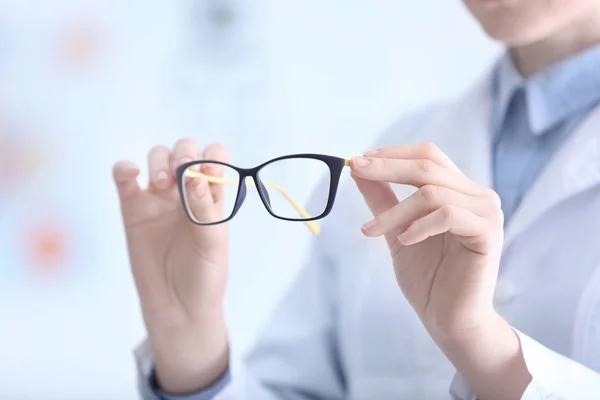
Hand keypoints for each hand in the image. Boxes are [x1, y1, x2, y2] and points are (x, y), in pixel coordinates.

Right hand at [113, 140, 229, 393]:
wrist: (178, 308)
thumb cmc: (204, 276)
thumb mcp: (212, 243)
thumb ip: (204, 208)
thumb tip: (194, 175)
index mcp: (213, 196)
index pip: (215, 157)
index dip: (212, 156)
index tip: (208, 171)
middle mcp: (187, 192)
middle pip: (185, 150)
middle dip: (184, 153)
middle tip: (181, 175)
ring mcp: (159, 198)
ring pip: (158, 157)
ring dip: (160, 161)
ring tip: (162, 185)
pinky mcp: (133, 208)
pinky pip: (125, 177)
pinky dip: (125, 168)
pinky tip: (131, 175)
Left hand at [352, 142, 529, 398]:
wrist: (449, 319)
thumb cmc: (428, 277)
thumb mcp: (396, 230)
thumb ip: (382, 199)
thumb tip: (359, 169)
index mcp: (458, 191)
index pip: (428, 155)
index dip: (394, 153)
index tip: (360, 160)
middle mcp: (476, 195)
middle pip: (428, 165)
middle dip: (387, 167)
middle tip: (357, 170)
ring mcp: (485, 212)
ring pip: (432, 192)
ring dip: (395, 210)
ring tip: (373, 231)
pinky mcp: (487, 232)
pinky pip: (447, 214)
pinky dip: (419, 225)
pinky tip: (405, 240)